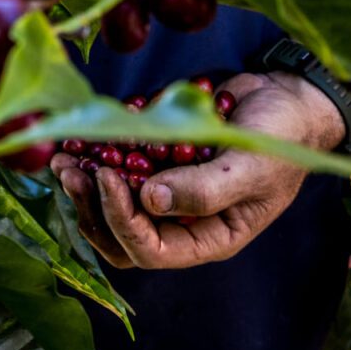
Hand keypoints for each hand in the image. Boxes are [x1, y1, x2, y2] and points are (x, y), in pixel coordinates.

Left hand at [50, 70, 345, 271]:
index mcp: (208, 237)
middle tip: (69, 171)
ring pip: (111, 205)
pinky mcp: (157, 159)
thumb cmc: (283, 139)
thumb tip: (149, 200)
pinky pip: (118, 168)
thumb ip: (205, 189)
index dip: (122, 220)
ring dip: (84, 184)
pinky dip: (97, 155)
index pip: (152, 249)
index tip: (107, 178)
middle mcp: (181, 220)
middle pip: (121, 235)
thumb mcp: (253, 168)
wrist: (288, 100)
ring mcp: (166, 190)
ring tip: (62, 157)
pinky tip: (81, 136)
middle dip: (91, 208)